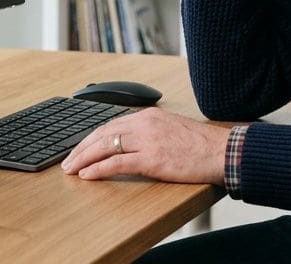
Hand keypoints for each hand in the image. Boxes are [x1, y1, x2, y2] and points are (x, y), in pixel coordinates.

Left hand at [61, 108, 229, 183]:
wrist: (223, 151)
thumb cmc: (202, 145)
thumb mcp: (171, 129)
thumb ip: (150, 132)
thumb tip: (131, 144)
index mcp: (149, 115)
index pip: (111, 124)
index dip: (92, 137)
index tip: (80, 148)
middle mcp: (145, 123)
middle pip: (103, 133)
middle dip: (81, 148)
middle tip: (67, 160)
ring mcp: (148, 140)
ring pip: (105, 146)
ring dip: (84, 158)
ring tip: (71, 169)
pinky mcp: (152, 158)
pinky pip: (117, 163)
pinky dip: (99, 169)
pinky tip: (88, 175)